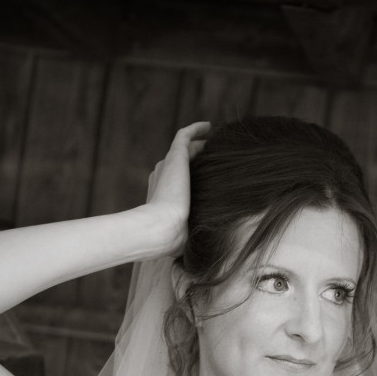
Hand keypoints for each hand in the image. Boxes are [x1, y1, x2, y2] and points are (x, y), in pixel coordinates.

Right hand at [146, 121, 210, 256]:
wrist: (162, 228)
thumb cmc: (172, 240)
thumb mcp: (183, 237)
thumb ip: (189, 234)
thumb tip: (200, 248)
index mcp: (161, 194)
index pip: (177, 182)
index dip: (192, 179)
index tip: (206, 180)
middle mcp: (162, 176)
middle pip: (181, 164)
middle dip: (196, 161)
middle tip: (214, 159)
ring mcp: (167, 165)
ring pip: (185, 149)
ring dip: (199, 145)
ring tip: (215, 142)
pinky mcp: (175, 156)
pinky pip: (185, 135)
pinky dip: (196, 129)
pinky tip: (209, 127)